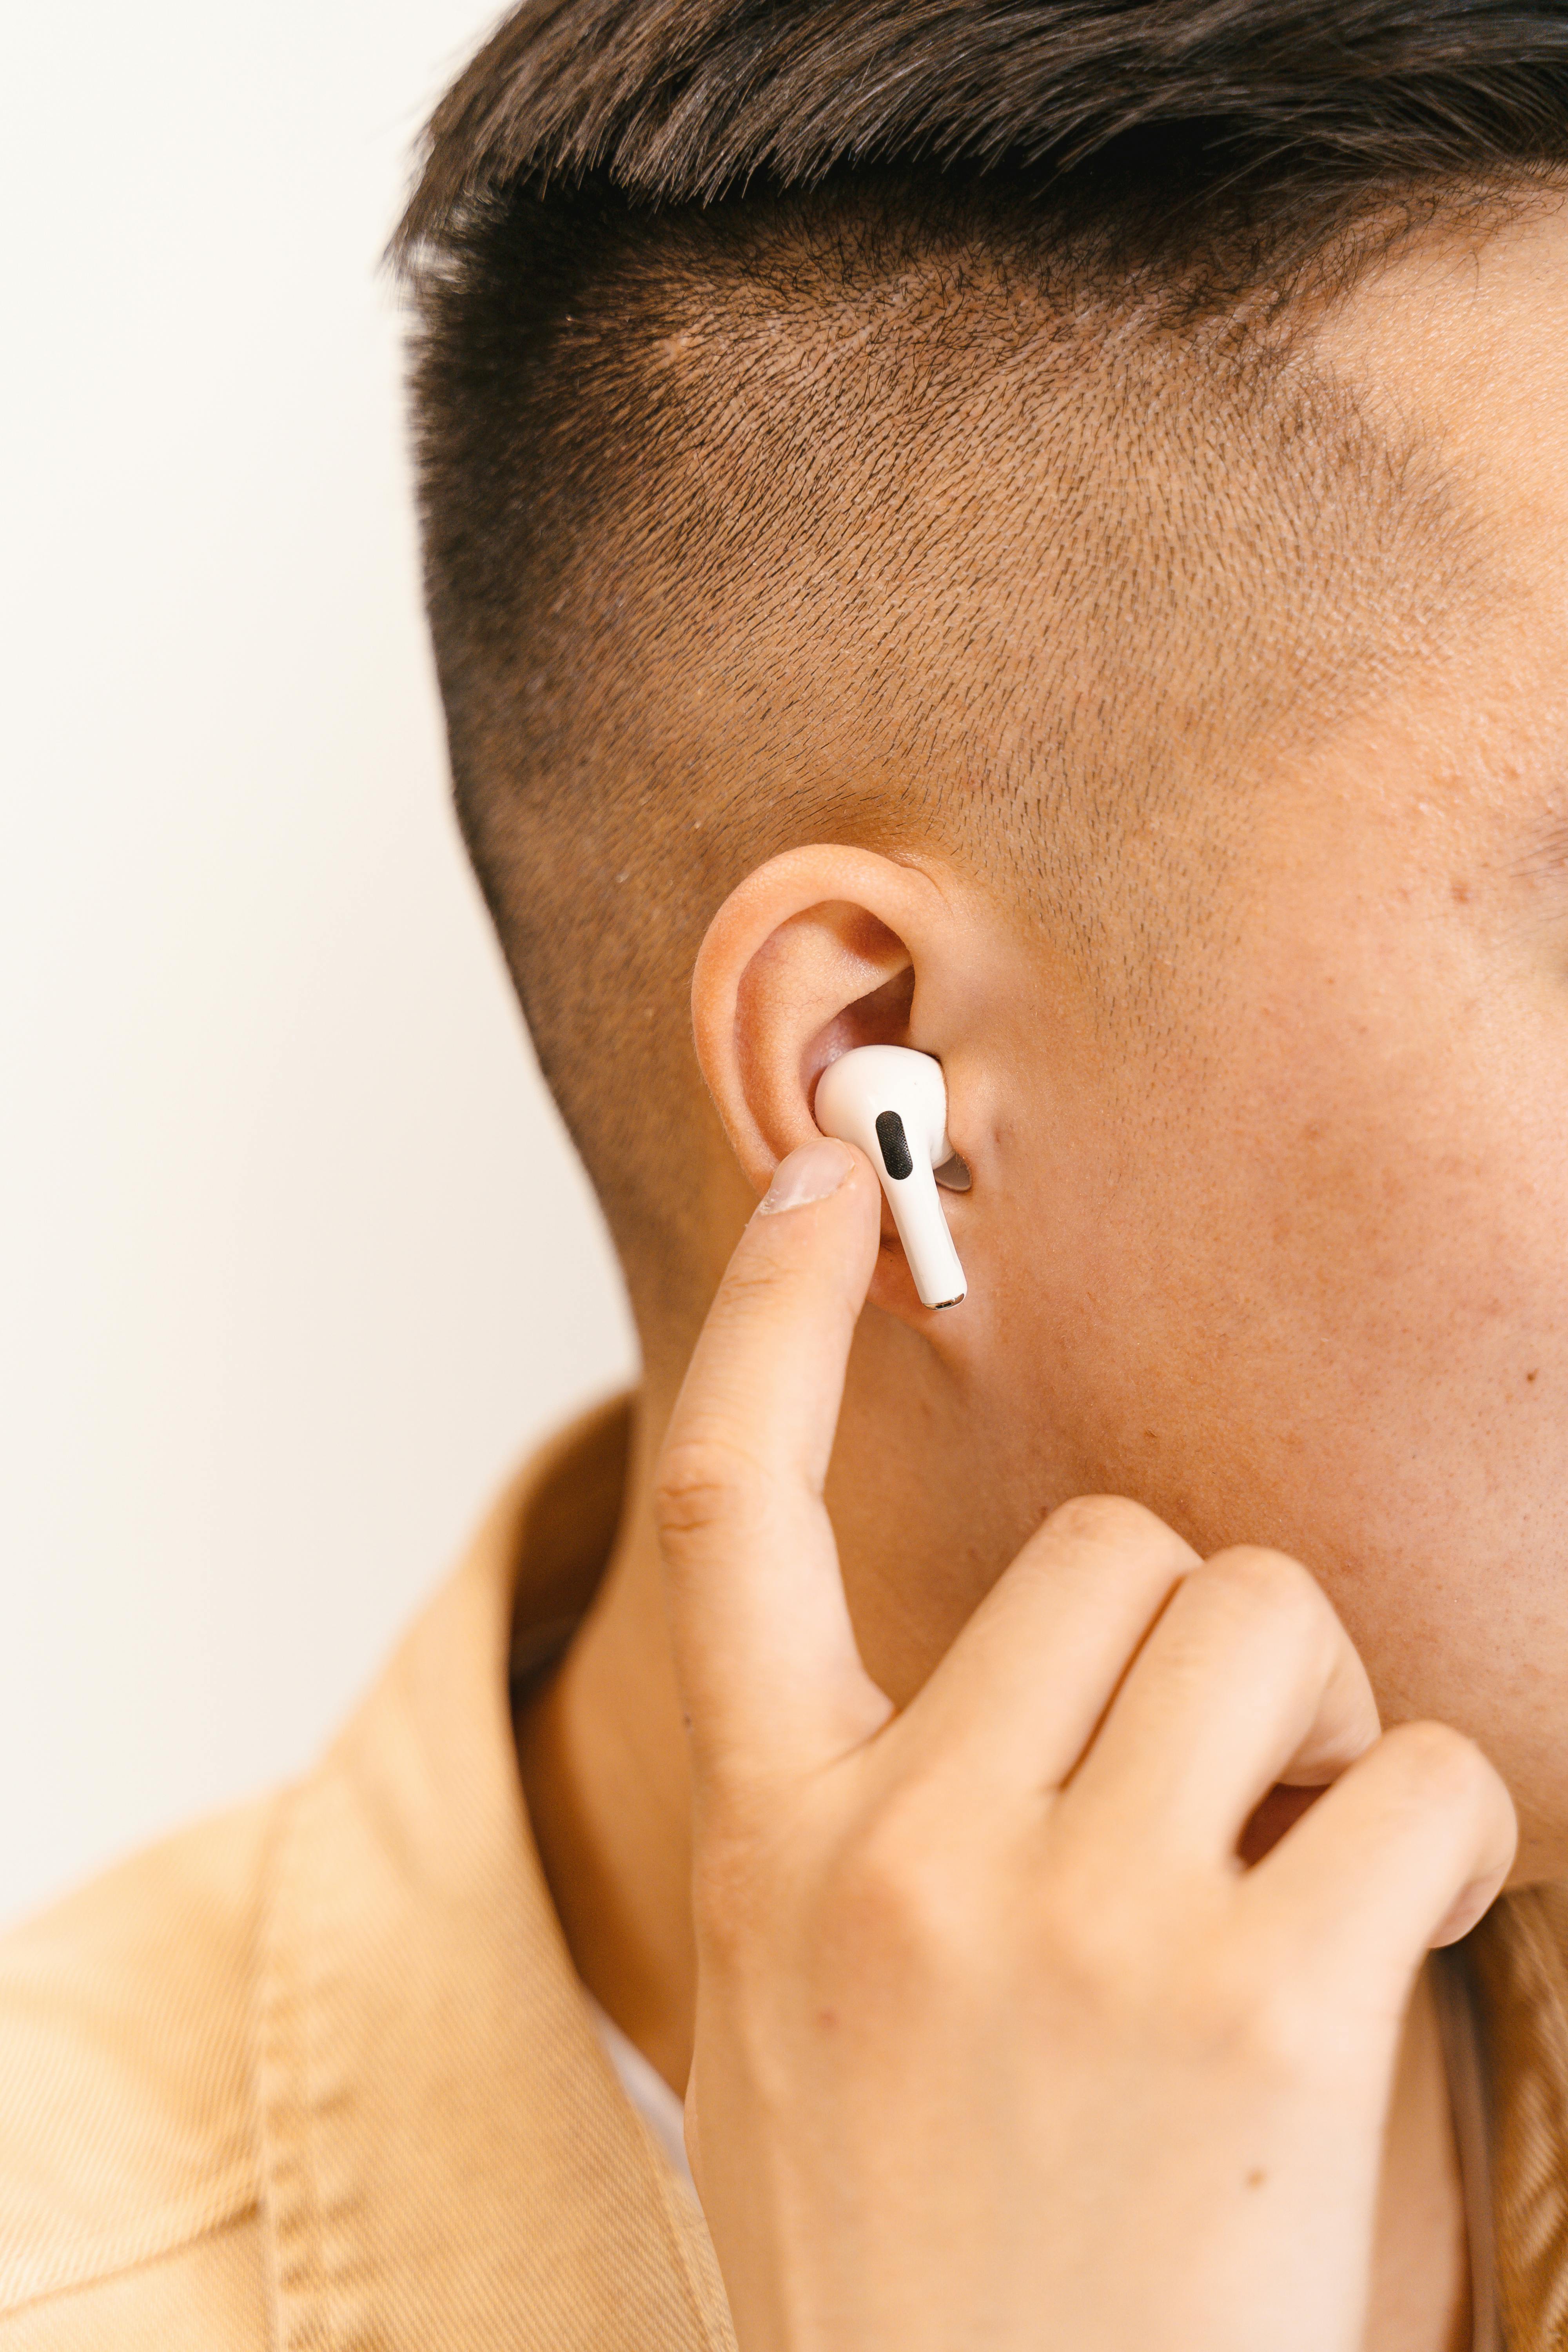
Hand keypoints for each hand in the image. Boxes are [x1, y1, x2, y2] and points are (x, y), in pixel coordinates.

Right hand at [654, 1136, 1515, 2351]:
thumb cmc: (918, 2274)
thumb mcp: (799, 2030)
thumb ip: (856, 1839)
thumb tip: (992, 1691)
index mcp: (772, 1852)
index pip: (734, 1505)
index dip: (775, 1313)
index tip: (829, 1180)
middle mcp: (903, 1853)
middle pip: (1110, 1555)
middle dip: (1194, 1643)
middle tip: (1213, 1794)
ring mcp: (1070, 1922)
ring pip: (1266, 1626)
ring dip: (1320, 1724)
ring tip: (1292, 1881)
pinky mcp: (1253, 2000)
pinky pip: (1412, 1783)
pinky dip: (1442, 1841)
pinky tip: (1394, 1951)